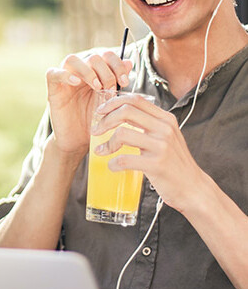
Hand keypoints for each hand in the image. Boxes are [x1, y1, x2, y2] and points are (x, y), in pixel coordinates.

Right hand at [45, 51, 131, 163]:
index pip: (105, 56)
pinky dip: (64, 74)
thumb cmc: (95, 122)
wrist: (78, 142)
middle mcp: (79, 73)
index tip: (125, 81)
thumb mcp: (110, 102)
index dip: (117, 64)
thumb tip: (129, 62)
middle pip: (91, 57)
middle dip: (106, 71)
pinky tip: (76, 82)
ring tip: (97, 87)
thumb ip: (118, 82)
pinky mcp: (53, 90)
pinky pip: (52, 73)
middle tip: (111, 88)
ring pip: (71, 60)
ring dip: (88, 71)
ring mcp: (64, 80)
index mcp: (94, 73)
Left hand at [92, 94, 205, 212]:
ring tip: (101, 151)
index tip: (100, 111)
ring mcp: (162, 146)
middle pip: (126, 111)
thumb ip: (148, 124)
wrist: (193, 188)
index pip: (135, 99)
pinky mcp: (157, 164)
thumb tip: (118, 115)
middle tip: (95, 131)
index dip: (113, 102)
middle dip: (105, 120)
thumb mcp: (165, 137)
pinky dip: (113, 163)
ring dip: (106, 143)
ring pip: (122, 134)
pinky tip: (112, 166)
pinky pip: (125, 159)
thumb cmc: (174, 162)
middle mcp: (164, 128)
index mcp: (165, 118)